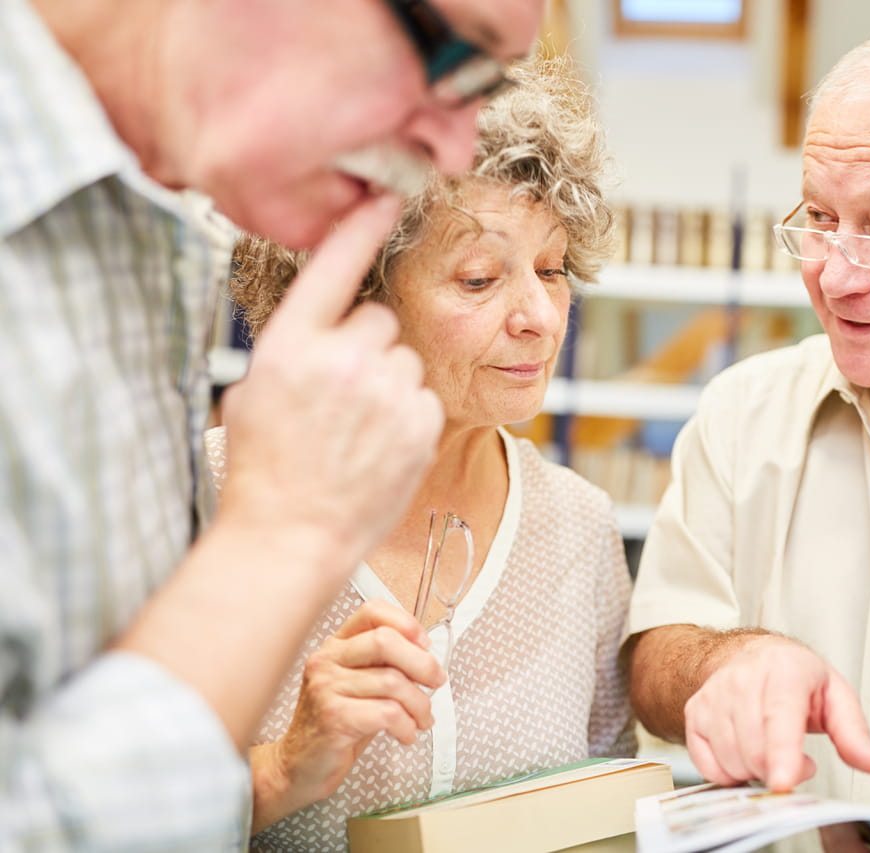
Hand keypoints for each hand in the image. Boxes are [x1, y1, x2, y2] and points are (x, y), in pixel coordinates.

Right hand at [218, 195, 443, 574]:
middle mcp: (342, 359)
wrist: (291, 536)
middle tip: (340, 396)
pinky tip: (377, 447)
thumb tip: (326, 326)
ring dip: (389, 383)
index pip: (333, 267)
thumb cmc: (264, 468)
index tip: (387, 198)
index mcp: (291, 345)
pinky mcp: (421, 422)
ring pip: (404, 360)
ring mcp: (387, 391)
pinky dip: (407, 416)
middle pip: (378, 320)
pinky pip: (422, 396)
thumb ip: (296, 348)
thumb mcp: (255, 392)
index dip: (361, 228)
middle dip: (366, 348)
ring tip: (356, 430)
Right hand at [255, 600, 444, 823]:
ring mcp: (327, 688)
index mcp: (336, 646)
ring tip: (422, 719)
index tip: (424, 645)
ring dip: (419, 704)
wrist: (298, 766)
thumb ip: (387, 666)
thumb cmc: (337, 725)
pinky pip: (387, 713)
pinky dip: (407, 725)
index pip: (372, 612)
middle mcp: (327, 660)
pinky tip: (406, 734)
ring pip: (393, 682)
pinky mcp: (334, 718)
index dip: (406, 623)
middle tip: (437, 682)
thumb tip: (429, 659)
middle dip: (422, 663)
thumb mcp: (361, 686)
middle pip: (385, 641)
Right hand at [683, 636, 869, 791]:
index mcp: (783, 671)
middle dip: (778, 770)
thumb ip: (852, 731)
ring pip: (731, 760)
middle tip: (795, 758)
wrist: (752, 655)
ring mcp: (713, 696)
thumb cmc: (793, 675)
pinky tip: (745, 755)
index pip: (779, 717)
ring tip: (770, 750)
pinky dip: (729, 773)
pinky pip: (707, 765)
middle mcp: (742, 680)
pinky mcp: (694, 713)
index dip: (781, 754)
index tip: (783, 781)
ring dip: (755, 771)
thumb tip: (868, 761)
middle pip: (754, 749)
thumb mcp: (835, 694)